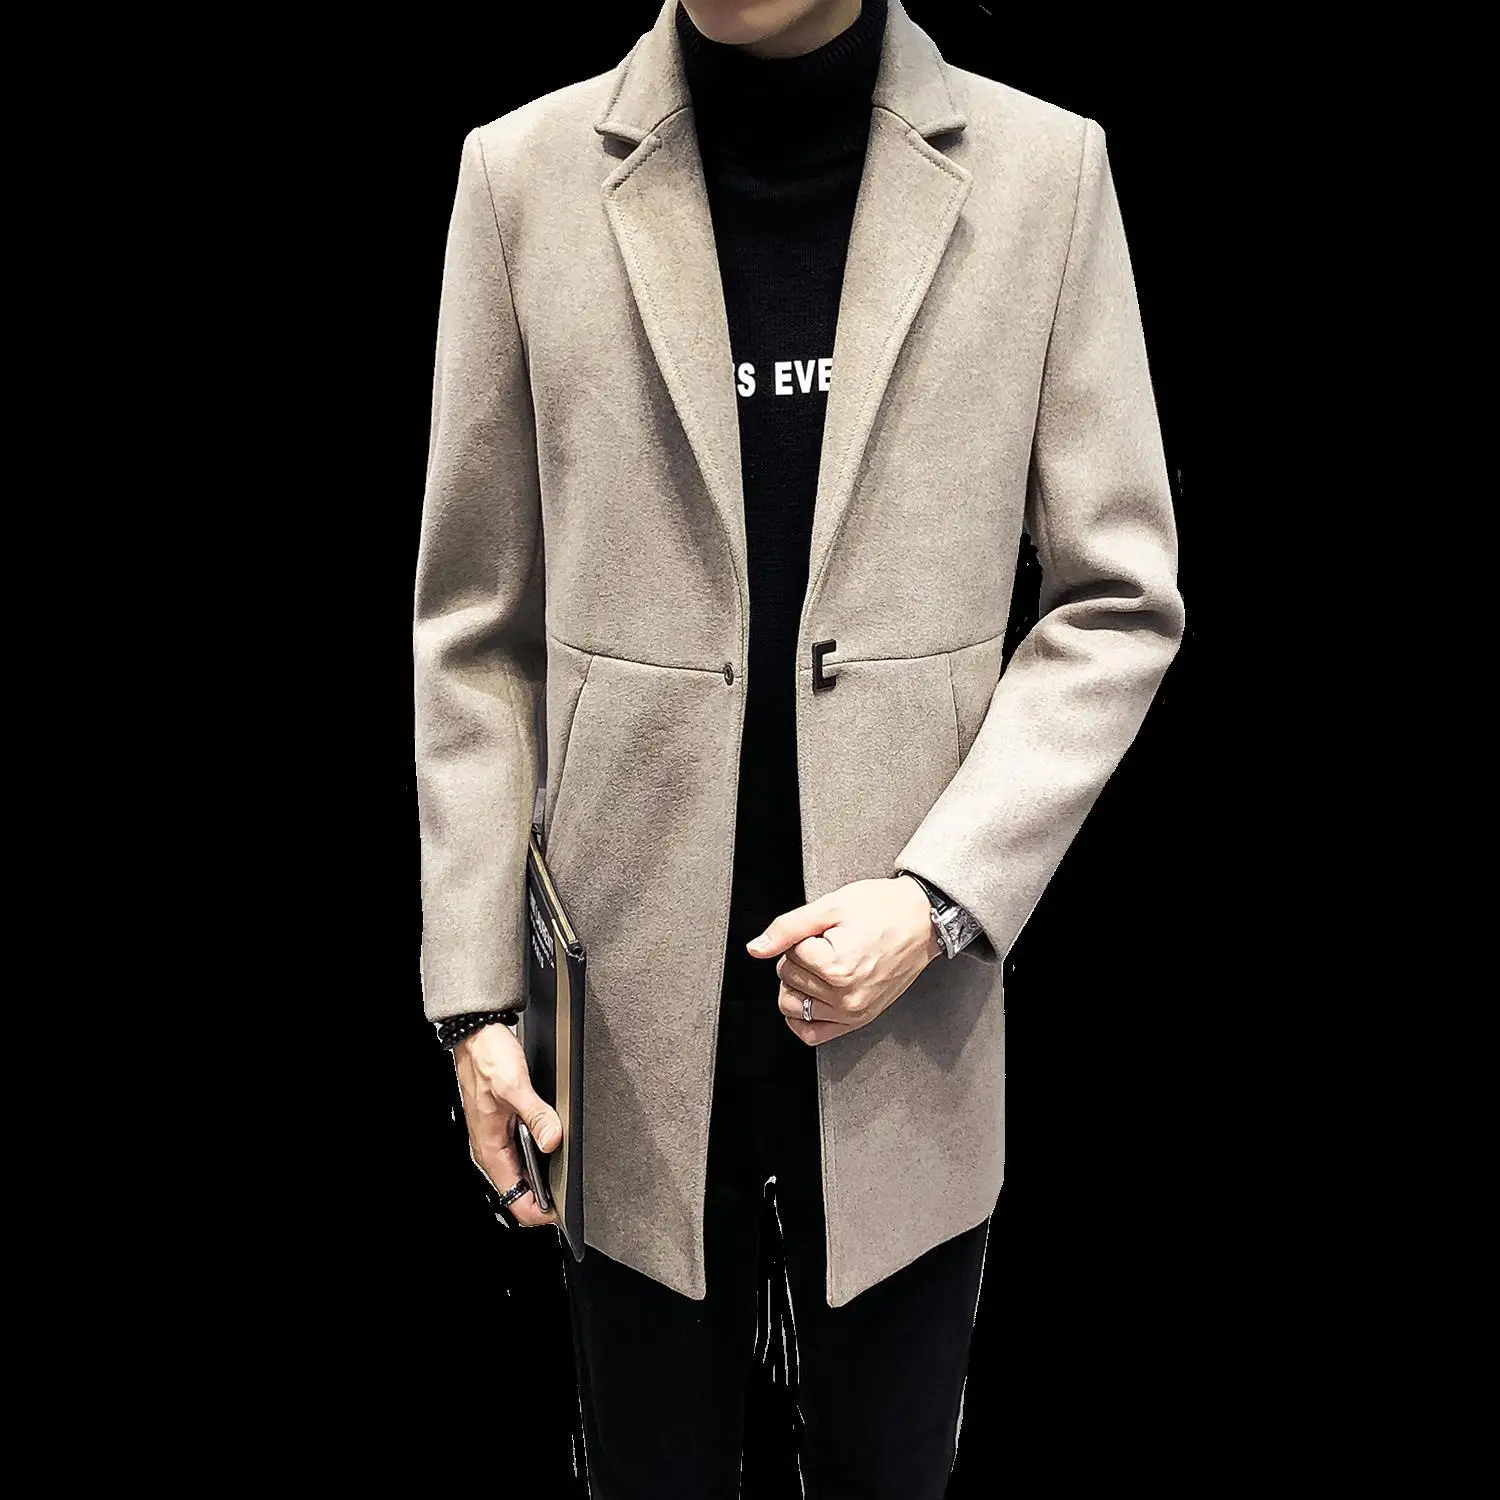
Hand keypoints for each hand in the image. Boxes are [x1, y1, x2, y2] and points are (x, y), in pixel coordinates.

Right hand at [451, 1022, 561, 1227]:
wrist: (477, 1036)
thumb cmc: (488, 1059)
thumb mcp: (516, 1087)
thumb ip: (537, 1116)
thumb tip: (553, 1141)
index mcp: (490, 1150)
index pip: (514, 1201)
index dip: (540, 1212)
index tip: (563, 1209)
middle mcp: (491, 1150)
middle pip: (520, 1191)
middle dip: (545, 1196)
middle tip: (572, 1188)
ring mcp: (496, 1139)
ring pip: (522, 1173)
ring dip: (543, 1176)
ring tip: (565, 1170)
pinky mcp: (503, 1126)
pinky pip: (522, 1153)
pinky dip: (539, 1156)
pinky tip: (553, 1144)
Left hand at [745, 875, 940, 1045]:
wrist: (922, 919)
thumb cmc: (883, 909)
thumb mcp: (830, 906)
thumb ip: (787, 928)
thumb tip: (756, 948)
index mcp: (836, 967)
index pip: (789, 954)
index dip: (803, 936)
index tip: (827, 929)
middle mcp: (845, 996)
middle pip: (787, 978)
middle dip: (800, 958)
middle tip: (829, 943)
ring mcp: (853, 1012)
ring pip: (792, 1005)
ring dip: (799, 984)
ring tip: (824, 964)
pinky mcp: (859, 1019)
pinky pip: (813, 1034)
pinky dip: (803, 1018)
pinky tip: (810, 996)